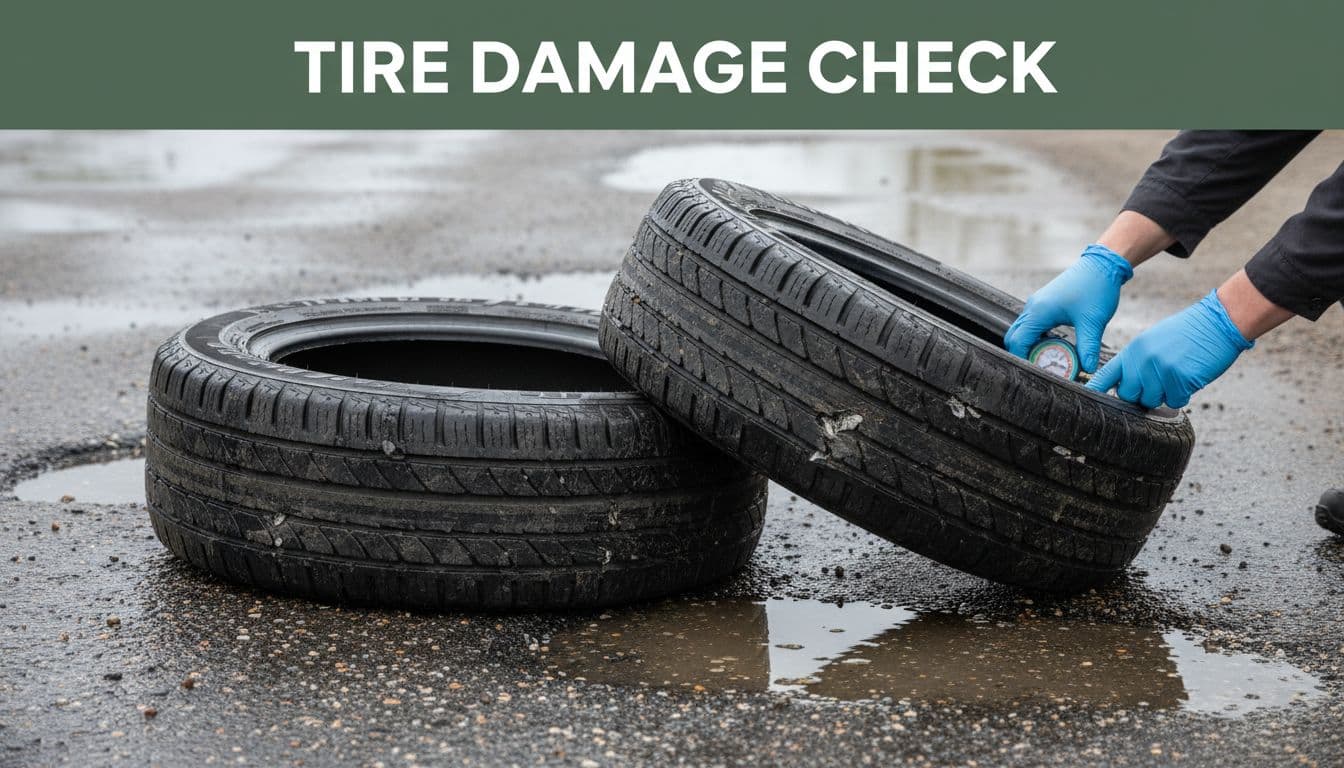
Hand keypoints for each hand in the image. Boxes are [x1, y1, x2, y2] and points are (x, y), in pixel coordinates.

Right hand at [1004, 244, 1133, 372]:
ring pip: (1021, 330)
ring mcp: (1037, 304)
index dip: (1022, 360)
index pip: (1018, 342)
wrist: (1102, 264)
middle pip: (1014, 337)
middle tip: (1041, 368)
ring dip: (1030, 346)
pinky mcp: (1044, 303)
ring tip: (1049, 359)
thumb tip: (1088, 369)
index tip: (1037, 373)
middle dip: (1023, 354)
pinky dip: (1036, 337)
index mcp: (1039, 311)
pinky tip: (1054, 344)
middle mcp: (1033, 307)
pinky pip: (1031, 324)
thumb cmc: (1096, 288)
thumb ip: (1088, 348)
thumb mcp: (1093, 321)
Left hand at [1086, 290, 1252, 408]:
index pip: (1106, 374)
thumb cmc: (1188, 332)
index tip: (1085, 400)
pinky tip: (1190, 377)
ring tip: (1177, 374)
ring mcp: (1160, 371)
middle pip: (1128, 395)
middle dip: (1142, 394)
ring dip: (1164, 394)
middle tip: (1160, 380)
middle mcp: (1142, 361)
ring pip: (1151, 401)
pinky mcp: (1179, 380)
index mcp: (1133, 350)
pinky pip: (1175, 401)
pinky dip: (1183, 394)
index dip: (1095, 389)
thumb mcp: (1153, 340)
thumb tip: (1127, 385)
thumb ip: (1137, 361)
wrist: (1218, 321)